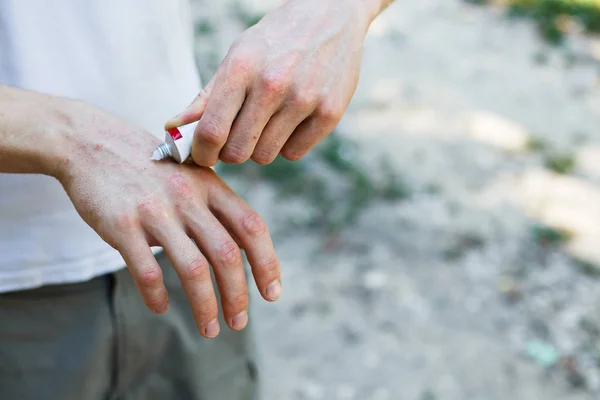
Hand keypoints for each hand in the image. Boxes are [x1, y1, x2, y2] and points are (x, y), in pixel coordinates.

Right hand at [55, 101, 280, 337]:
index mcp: (210, 187)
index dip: (267, 262)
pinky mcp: (122, 225)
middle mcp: (188, 199)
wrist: (94, 143)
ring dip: (205, 306)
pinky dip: (157, 296)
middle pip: (227, 255)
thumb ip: (216, 209)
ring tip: (209, 328)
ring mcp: (155, 211)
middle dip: (238, 295)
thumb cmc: (151, 168)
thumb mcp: (192, 176)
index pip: (251, 227)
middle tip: (239, 322)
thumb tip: (242, 252)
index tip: (272, 293)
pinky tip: (161, 308)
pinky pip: (146, 271)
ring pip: (192, 268)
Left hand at [165, 0, 375, 165]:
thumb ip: (205, 97)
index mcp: (241, 69)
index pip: (212, 131)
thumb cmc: (274, 41)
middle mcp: (273, 85)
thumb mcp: (236, 58)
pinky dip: (288, 144)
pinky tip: (291, 121)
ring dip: (260, 147)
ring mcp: (304, 100)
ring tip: (267, 122)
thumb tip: (171, 128)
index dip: (202, 153)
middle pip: (238, 152)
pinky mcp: (329, 113)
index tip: (204, 155)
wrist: (329, 17)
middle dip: (231, 152)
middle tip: (236, 137)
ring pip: (265, 156)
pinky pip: (293, 153)